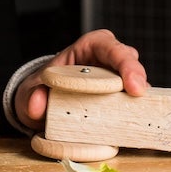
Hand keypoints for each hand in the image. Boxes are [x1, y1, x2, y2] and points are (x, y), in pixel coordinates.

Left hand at [16, 28, 147, 126]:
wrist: (45, 103)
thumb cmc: (43, 88)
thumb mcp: (31, 90)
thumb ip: (31, 96)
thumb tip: (37, 105)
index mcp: (89, 47)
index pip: (110, 47)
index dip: (125, 63)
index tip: (132, 85)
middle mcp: (108, 60)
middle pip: (130, 63)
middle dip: (137, 79)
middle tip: (139, 98)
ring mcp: (118, 79)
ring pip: (137, 83)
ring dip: (139, 98)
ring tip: (138, 113)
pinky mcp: (121, 99)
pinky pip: (133, 103)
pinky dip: (135, 113)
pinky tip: (135, 124)